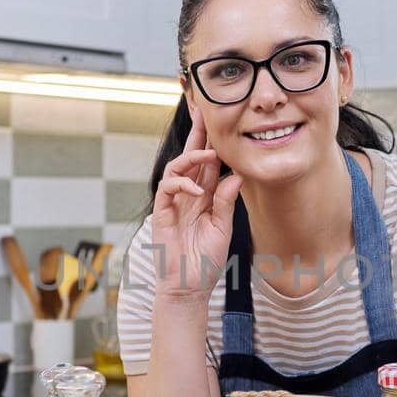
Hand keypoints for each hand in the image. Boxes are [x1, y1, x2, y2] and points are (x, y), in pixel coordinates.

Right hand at [150, 107, 242, 300]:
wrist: (188, 287)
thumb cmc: (205, 261)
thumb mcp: (223, 229)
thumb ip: (225, 202)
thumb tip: (235, 175)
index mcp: (204, 196)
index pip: (207, 163)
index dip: (212, 141)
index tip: (219, 119)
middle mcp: (188, 194)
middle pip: (190, 157)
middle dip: (196, 133)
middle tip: (201, 109)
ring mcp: (173, 203)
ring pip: (176, 168)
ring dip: (191, 158)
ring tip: (208, 154)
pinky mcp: (162, 213)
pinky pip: (167, 189)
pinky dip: (181, 184)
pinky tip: (195, 189)